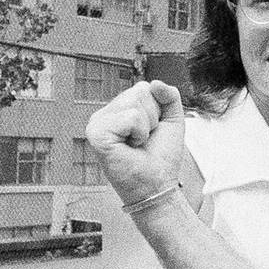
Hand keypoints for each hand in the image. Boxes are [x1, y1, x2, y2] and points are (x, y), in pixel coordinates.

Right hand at [84, 81, 186, 208]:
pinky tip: (130, 147)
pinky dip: (138, 133)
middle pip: (139, 91)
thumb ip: (169, 96)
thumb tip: (155, 82)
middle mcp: (106, 114)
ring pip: (134, 102)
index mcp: (120, 109)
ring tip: (137, 143)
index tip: (151, 132)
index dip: (157, 110)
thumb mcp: (172, 120)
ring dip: (146, 126)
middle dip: (152, 117)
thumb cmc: (160, 159)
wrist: (157, 186)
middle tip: (144, 140)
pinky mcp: (96, 133)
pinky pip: (130, 117)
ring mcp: (98, 122)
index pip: (144, 87)